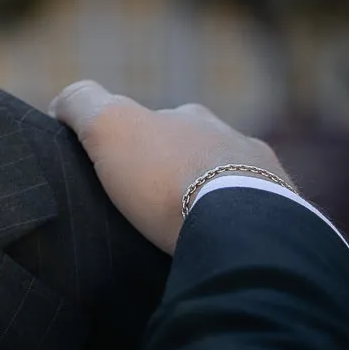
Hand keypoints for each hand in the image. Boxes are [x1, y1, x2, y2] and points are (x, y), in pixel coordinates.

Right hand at [51, 80, 290, 254]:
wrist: (241, 232)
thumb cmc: (167, 179)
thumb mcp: (108, 126)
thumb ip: (82, 102)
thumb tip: (61, 104)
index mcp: (192, 117)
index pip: (152, 119)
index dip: (128, 141)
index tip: (113, 171)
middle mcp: (234, 138)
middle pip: (195, 150)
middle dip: (174, 168)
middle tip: (149, 204)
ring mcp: (268, 179)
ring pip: (230, 183)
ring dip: (209, 198)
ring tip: (187, 232)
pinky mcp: (287, 220)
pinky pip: (256, 220)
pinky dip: (238, 228)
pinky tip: (223, 247)